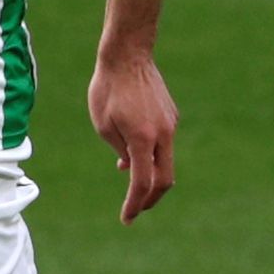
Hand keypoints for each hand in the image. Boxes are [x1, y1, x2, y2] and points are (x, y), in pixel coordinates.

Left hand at [87, 50, 177, 224]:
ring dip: (150, 175)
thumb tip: (130, 170)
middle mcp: (163, 135)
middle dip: (150, 198)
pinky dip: (152, 154)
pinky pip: (164, 143)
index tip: (127, 218)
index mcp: (143, 139)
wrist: (127, 55)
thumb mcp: (102, 123)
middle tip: (136, 209)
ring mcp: (171, 125)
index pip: (142, 182)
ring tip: (131, 181)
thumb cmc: (107, 88)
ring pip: (166, 161)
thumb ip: (119, 149)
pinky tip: (134, 151)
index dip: (134, 203)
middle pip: (164, 179)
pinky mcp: (172, 115)